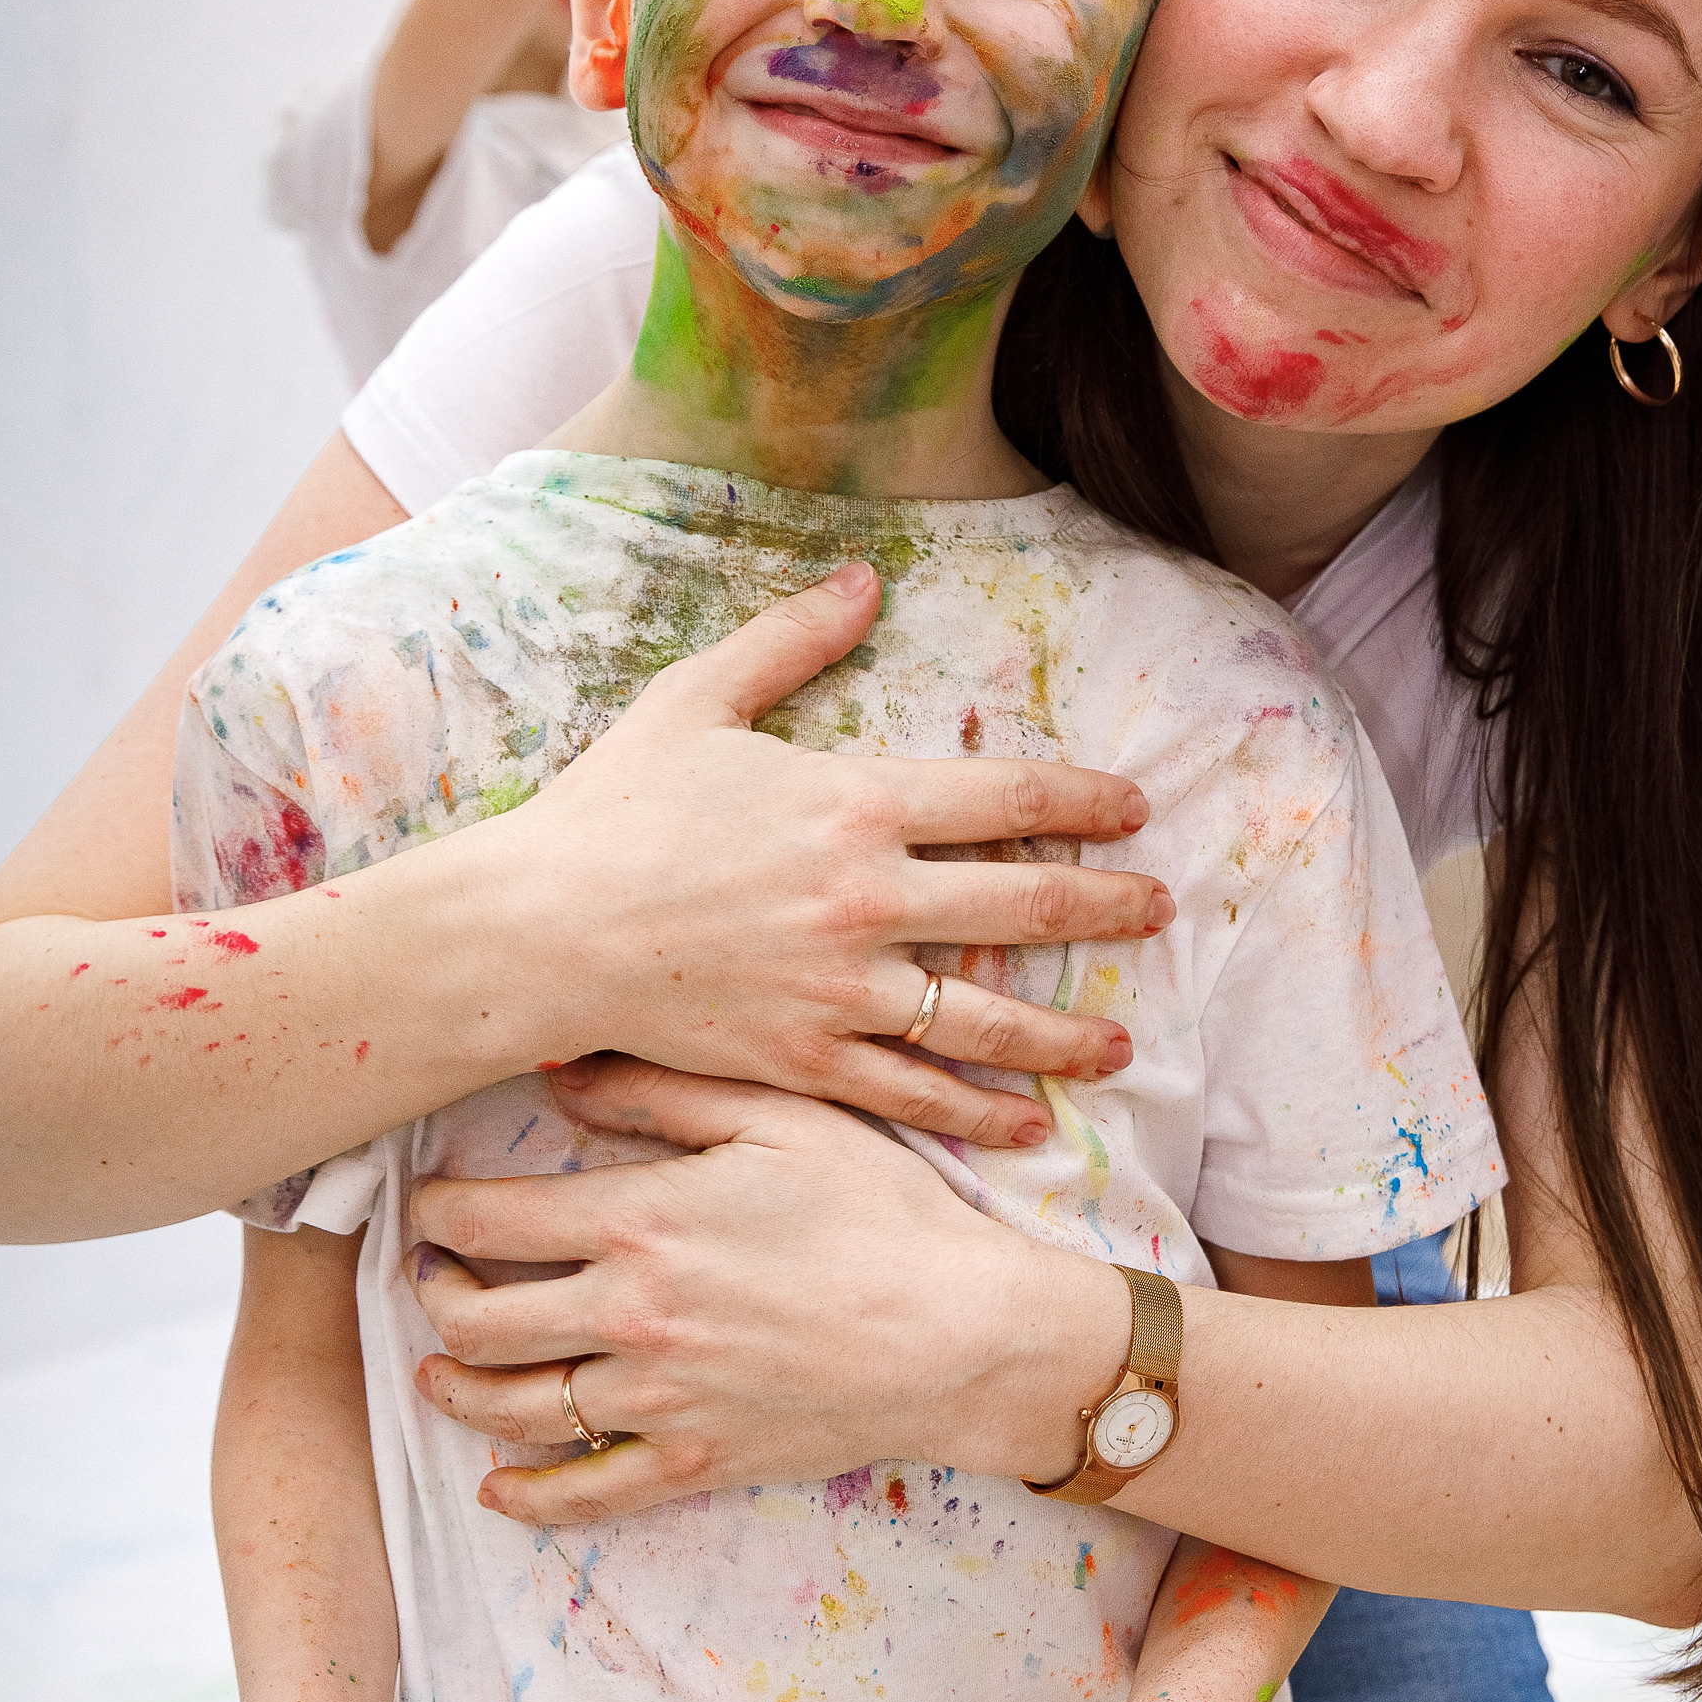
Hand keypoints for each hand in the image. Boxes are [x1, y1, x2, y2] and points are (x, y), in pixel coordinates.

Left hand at [407, 1068, 1129, 1521]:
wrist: (963, 1334)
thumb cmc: (883, 1213)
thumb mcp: (782, 1118)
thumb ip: (662, 1093)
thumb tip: (559, 1075)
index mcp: (641, 1223)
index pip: (487, 1221)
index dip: (438, 1211)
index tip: (431, 1203)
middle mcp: (629, 1318)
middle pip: (477, 1319)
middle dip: (435, 1293)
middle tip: (431, 1273)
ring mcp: (657, 1401)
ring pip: (511, 1408)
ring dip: (455, 1386)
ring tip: (439, 1366)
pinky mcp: (693, 1463)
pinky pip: (583, 1494)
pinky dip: (526, 1495)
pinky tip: (496, 1484)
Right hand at [475, 560, 1172, 1149]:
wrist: (541, 928)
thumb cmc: (613, 808)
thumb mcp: (698, 700)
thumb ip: (791, 639)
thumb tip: (866, 577)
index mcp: (856, 802)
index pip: (1006, 795)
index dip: (1082, 799)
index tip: (1131, 809)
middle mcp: (870, 898)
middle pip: (1026, 902)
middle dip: (1108, 907)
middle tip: (1159, 911)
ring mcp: (844, 988)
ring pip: (989, 1014)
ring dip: (1066, 1030)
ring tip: (1120, 1043)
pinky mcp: (809, 1058)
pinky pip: (917, 1091)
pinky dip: (980, 1111)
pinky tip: (1028, 1124)